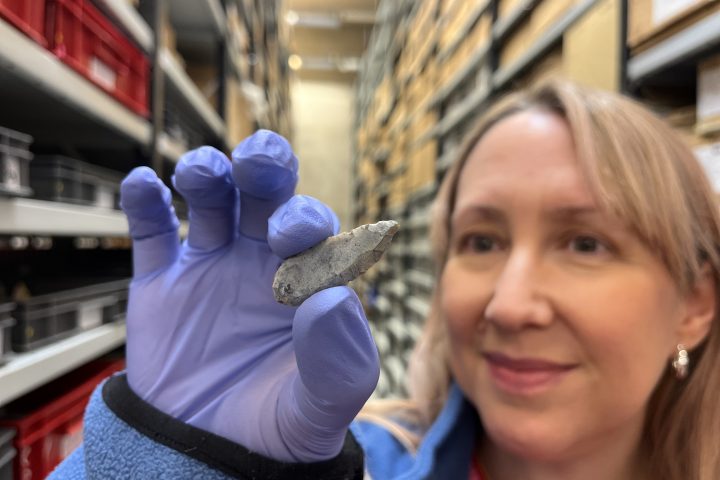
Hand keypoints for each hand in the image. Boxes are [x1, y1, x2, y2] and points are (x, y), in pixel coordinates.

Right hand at [119, 130, 379, 461]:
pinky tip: (143, 185)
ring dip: (208, 176)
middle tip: (258, 161)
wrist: (207, 456)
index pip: (316, 233)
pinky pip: (152, 234)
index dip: (305, 222)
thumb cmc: (277, 430)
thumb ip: (338, 360)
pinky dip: (145, 206)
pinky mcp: (162, 284)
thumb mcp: (320, 409)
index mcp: (308, 283)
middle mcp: (263, 264)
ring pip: (213, 203)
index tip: (288, 239)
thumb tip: (333, 298)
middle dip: (267, 169)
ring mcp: (212, 269)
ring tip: (201, 174)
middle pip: (268, 197)